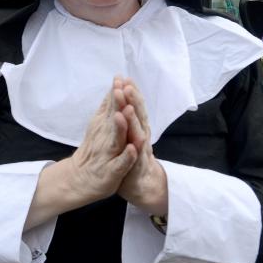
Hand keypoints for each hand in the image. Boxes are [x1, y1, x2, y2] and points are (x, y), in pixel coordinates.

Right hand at [64, 77, 138, 203]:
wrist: (80, 178)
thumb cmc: (94, 150)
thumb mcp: (98, 125)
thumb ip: (106, 107)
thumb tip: (113, 87)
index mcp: (103, 126)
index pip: (111, 106)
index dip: (116, 92)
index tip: (120, 77)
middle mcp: (105, 137)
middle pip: (113, 118)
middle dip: (118, 104)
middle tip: (121, 87)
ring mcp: (108, 154)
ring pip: (116, 138)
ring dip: (120, 126)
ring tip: (125, 113)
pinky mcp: (112, 171)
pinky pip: (121, 163)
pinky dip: (127, 156)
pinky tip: (132, 149)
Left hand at [117, 80, 167, 214]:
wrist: (142, 185)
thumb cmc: (131, 158)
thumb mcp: (126, 136)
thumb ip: (125, 118)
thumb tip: (120, 98)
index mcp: (136, 128)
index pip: (133, 108)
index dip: (130, 94)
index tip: (124, 78)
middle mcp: (141, 137)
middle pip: (138, 116)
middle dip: (133, 101)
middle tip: (127, 85)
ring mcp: (140, 152)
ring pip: (138, 135)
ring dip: (134, 122)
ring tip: (128, 108)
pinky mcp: (137, 167)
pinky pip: (136, 158)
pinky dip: (136, 151)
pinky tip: (136, 144)